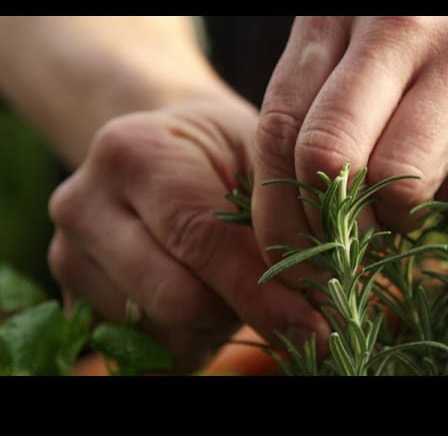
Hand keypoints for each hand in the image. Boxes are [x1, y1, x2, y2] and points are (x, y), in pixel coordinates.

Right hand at [48, 97, 329, 371]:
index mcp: (132, 152)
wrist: (165, 150)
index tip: (316, 326)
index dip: (263, 290)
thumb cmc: (223, 152)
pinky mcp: (73, 298)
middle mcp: (83, 205)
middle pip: (174, 298)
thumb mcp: (259, 156)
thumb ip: (284, 215)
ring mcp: (68, 257)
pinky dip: (188, 337)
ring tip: (229, 280)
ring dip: (213, 323)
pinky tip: (201, 295)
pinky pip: (143, 351)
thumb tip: (325, 293)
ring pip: (161, 333)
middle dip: (238, 308)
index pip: (201, 239)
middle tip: (276, 295)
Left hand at [252, 16, 447, 284]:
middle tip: (350, 244)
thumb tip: (290, 218)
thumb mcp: (370, 63)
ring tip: (418, 192)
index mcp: (339, 13)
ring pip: (394, 179)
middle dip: (332, 222)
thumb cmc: (445, 50)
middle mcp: (396, 23)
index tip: (293, 247)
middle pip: (325, 152)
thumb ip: (324, 114)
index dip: (277, 205)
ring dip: (400, 214)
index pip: (279, 125)